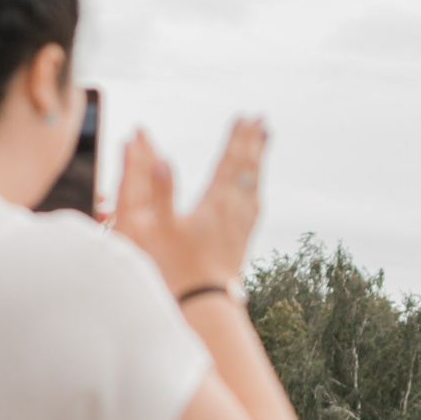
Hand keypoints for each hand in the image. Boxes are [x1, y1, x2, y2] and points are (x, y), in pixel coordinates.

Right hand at [113, 118, 267, 296]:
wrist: (206, 303)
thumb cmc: (176, 266)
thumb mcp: (156, 227)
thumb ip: (157, 190)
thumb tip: (161, 157)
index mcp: (216, 202)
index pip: (229, 161)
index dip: (236, 138)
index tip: (245, 116)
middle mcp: (235, 210)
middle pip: (247, 167)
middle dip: (252, 141)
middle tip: (261, 118)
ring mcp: (242, 225)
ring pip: (254, 183)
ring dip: (257, 158)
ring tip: (264, 138)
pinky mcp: (242, 238)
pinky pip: (254, 202)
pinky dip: (256, 183)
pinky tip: (256, 184)